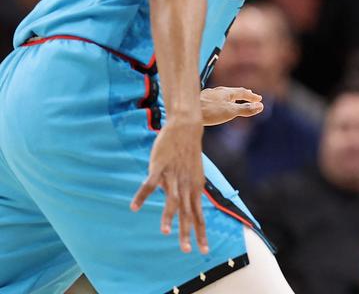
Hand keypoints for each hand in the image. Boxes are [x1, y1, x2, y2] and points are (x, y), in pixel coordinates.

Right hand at [130, 118, 207, 253]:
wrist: (186, 128)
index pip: (200, 216)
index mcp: (195, 190)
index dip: (201, 233)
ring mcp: (173, 176)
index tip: (203, 250)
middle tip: (186, 250)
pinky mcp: (160, 167)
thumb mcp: (194, 176)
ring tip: (164, 233)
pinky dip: (142, 195)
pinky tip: (134, 207)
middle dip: (187, 232)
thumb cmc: (188, 154)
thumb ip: (189, 192)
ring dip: (168, 217)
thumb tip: (184, 207)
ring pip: (171, 200)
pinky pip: (150, 184)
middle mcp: (186, 185)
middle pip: (187, 213)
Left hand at [199, 86, 262, 126]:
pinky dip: (222, 101)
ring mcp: (208, 95)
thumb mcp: (231, 112)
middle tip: (250, 95)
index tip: (259, 99)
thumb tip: (260, 106)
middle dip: (243, 94)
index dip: (251, 96)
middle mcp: (218, 91)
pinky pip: (215, 98)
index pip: (242, 92)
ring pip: (223, 94)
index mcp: (227, 92)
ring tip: (234, 100)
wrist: (186, 113)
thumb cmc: (209, 112)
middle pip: (233, 91)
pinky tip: (216, 105)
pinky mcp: (200, 101)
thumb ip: (245, 109)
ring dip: (232, 97)